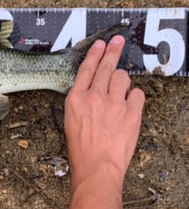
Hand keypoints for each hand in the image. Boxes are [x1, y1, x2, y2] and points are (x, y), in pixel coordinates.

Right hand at [65, 35, 144, 184]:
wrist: (97, 167)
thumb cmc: (82, 148)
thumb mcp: (70, 119)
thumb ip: (80, 100)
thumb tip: (91, 87)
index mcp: (76, 98)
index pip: (87, 68)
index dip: (95, 53)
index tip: (100, 44)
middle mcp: (95, 97)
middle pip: (106, 65)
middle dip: (113, 50)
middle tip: (118, 41)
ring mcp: (115, 104)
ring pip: (122, 77)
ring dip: (121, 80)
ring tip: (119, 91)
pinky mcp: (131, 113)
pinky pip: (137, 94)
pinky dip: (134, 97)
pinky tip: (128, 104)